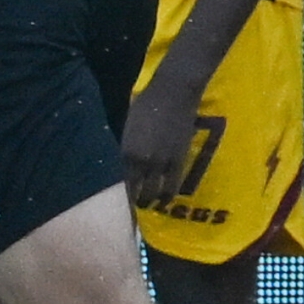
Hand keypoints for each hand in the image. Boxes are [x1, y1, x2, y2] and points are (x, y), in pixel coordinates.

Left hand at [121, 78, 202, 206]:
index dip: (126, 197)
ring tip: (154, 207)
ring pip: (156, 192)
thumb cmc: (146, 105)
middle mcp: (141, 161)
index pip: (124, 183)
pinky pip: (173, 184)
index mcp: (126, 152)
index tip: (127, 207)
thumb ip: (129, 149)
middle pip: (138, 192)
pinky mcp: (179, 159)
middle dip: (139, 203)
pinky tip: (167, 200)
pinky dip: (169, 194)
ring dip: (154, 202)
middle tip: (141, 210)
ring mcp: (161, 162)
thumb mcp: (129, 129)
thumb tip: (131, 165)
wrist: (171, 94)